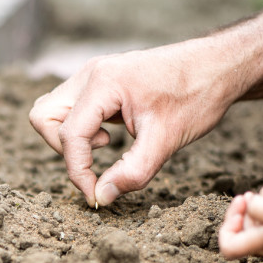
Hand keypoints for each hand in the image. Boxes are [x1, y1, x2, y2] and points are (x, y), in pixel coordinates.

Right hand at [28, 40, 237, 207]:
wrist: (217, 66)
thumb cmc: (196, 96)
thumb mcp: (167, 140)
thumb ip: (132, 172)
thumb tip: (102, 197)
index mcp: (103, 83)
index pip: (69, 134)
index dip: (77, 171)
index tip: (95, 195)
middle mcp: (90, 74)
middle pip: (44, 117)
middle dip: (64, 149)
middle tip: (98, 162)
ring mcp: (91, 75)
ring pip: (51, 111)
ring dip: (69, 138)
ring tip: (107, 145)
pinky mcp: (98, 82)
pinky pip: (69, 108)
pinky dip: (80, 129)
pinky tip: (111, 135)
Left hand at [219, 191, 262, 259]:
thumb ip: (254, 208)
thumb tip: (249, 205)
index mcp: (260, 244)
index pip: (227, 246)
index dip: (226, 226)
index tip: (240, 208)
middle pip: (241, 233)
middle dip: (241, 212)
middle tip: (248, 196)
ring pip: (257, 229)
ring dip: (255, 211)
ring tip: (262, 197)